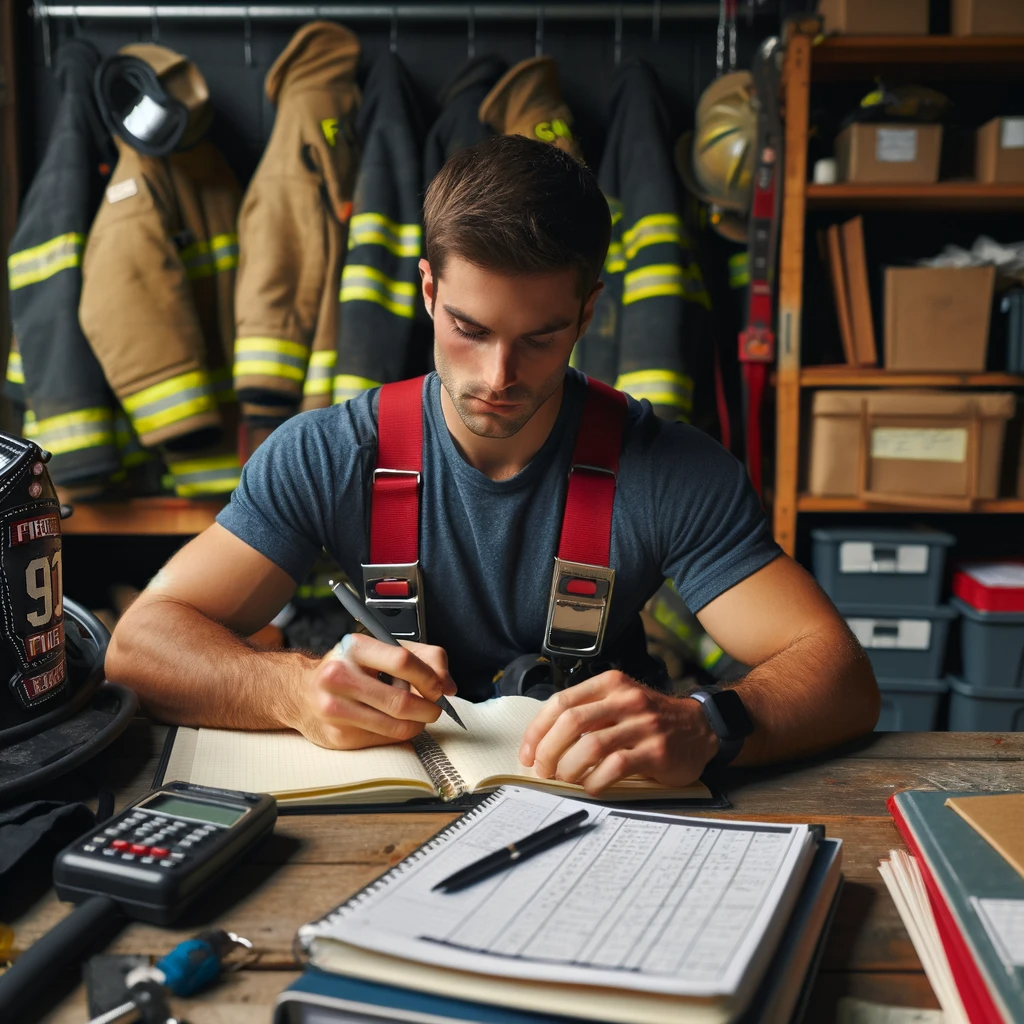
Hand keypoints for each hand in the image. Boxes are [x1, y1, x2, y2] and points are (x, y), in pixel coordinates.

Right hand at [289, 633, 456, 749]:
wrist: (301, 692)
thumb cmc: (350, 668)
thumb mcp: (383, 650)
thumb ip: (424, 658)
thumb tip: (449, 687)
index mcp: (354, 648)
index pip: (403, 661)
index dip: (429, 677)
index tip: (439, 687)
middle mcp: (339, 676)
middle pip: (401, 700)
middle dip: (429, 708)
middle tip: (435, 708)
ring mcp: (335, 709)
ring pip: (395, 726)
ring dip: (417, 724)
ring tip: (418, 716)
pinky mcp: (337, 736)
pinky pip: (383, 740)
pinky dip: (398, 734)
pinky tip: (393, 723)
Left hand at [518, 671, 719, 794]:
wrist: (700, 728)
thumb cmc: (651, 719)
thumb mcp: (620, 701)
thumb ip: (588, 712)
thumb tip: (542, 741)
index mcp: (610, 684)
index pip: (561, 702)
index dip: (537, 730)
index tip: (528, 753)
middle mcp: (625, 699)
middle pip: (571, 722)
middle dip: (548, 750)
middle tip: (543, 770)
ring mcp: (642, 724)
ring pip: (590, 746)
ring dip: (569, 768)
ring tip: (565, 779)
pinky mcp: (656, 751)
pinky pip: (615, 766)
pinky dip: (595, 781)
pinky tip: (591, 787)